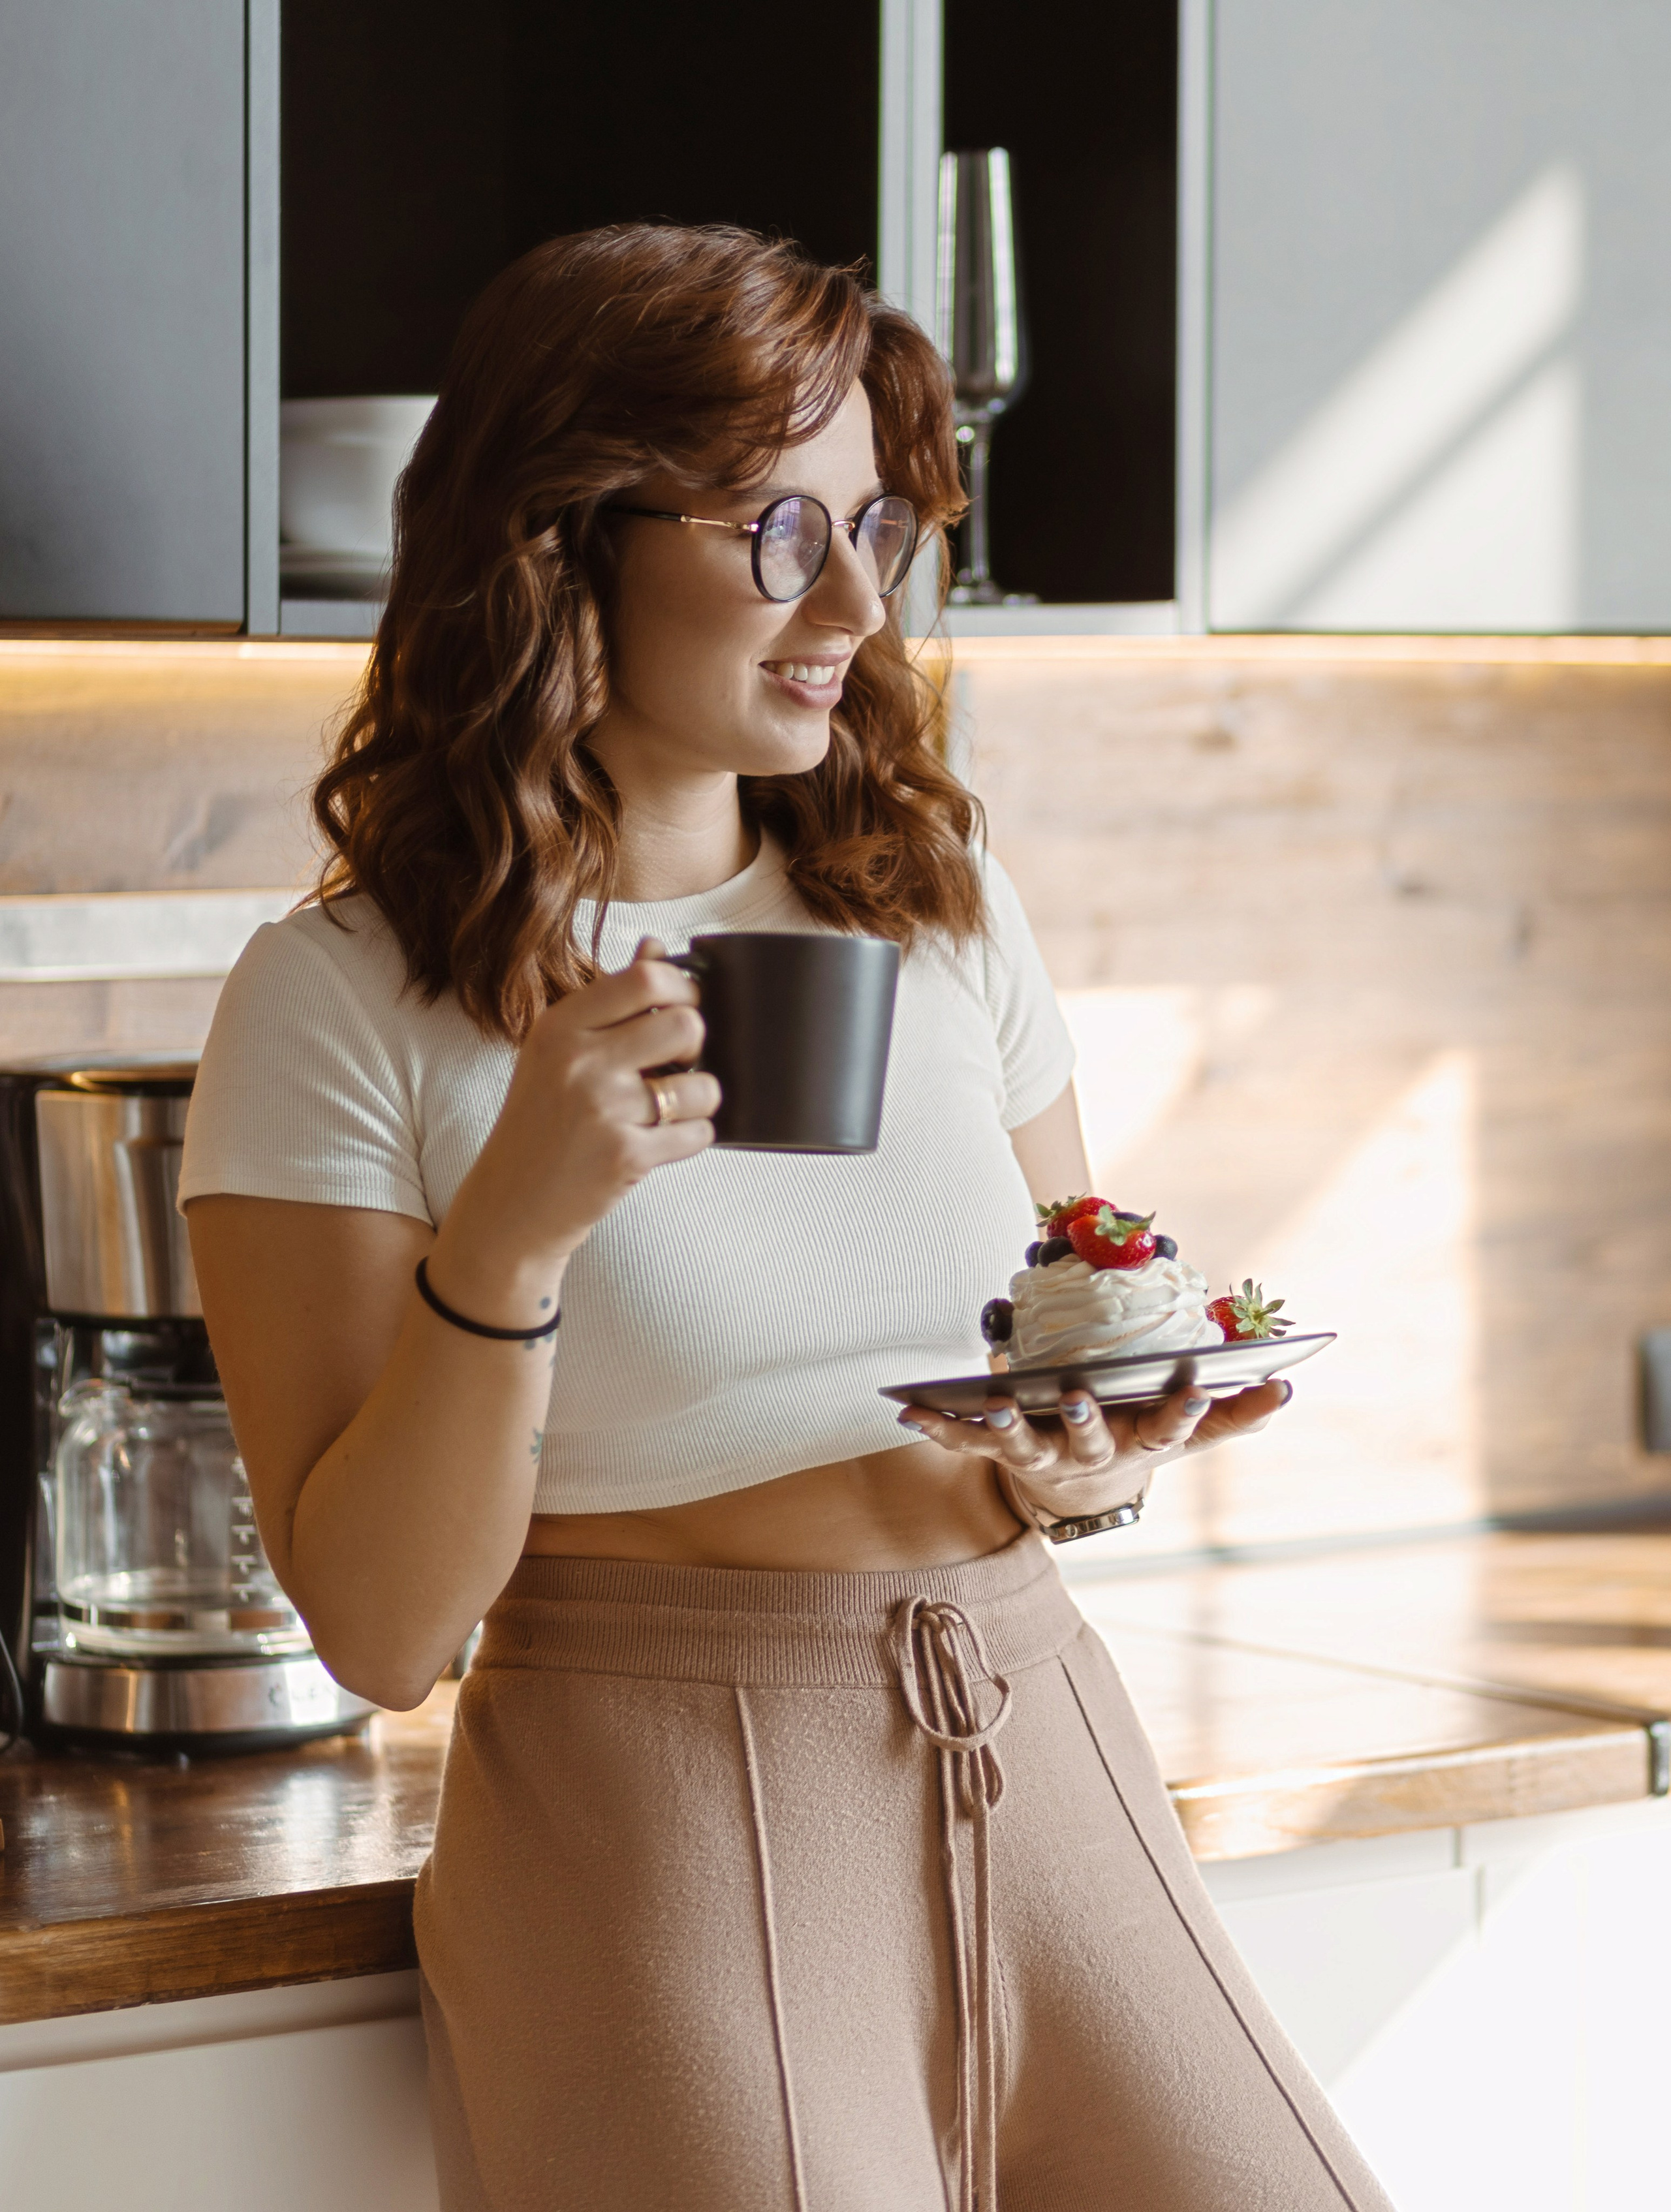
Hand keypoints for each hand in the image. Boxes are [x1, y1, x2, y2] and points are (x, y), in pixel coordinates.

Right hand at [431, 935, 719, 1314]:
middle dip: (697, 1045)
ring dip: (699, 1100)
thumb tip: (656, 947)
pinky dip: (691, 1138)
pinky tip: (661, 1142)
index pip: (647, 978)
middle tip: (679, 1063)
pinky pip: (697, 1133)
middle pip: (686, 1024)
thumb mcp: (557, 1053)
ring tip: (669, 1110)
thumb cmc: (540, 1123)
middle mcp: (579, 1062)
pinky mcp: (625, 1156)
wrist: (509, 1206)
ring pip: (702, 1085)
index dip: (685, 987)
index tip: (687, 1004)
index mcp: (560, 1026)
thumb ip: (609, 1002)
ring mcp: (603, 1110)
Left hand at [896, 1376, 1292, 1527]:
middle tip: (1077, 1392)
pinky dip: (938, 1427)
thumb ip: (1232, 1412)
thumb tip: (1284, 1388)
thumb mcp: (1187, 1433)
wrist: (1084, 1491)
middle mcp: (1092, 1454)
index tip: (1191, 1380)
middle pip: (1090, 1437)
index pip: (1169, 1427)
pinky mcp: (1001, 1453)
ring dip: (1005, 1423)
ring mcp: (1044, 1456)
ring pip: (1023, 1443)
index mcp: (1141, 1443)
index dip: (1182, 1409)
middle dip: (1084, 1416)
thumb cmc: (1139, 1439)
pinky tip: (908, 1409)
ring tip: (989, 1401)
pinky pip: (967, 1441)